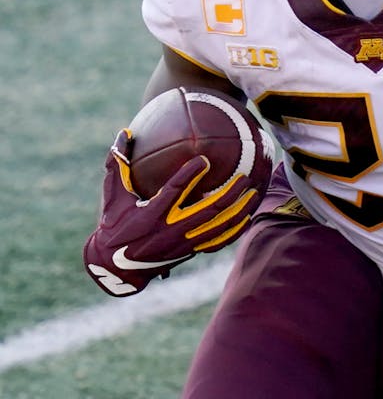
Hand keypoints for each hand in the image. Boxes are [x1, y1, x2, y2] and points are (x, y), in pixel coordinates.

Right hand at [82, 129, 260, 296]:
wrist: (117, 266)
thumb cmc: (114, 224)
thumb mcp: (112, 196)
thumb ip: (118, 165)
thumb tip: (124, 132)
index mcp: (152, 212)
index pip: (174, 191)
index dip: (189, 176)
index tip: (205, 160)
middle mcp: (170, 228)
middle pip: (208, 210)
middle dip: (229, 194)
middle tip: (244, 177)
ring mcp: (183, 242)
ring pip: (218, 226)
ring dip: (238, 210)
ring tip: (254, 193)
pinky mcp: (189, 251)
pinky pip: (218, 242)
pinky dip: (234, 230)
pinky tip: (248, 217)